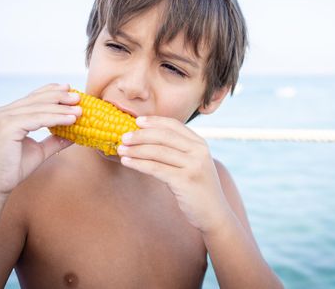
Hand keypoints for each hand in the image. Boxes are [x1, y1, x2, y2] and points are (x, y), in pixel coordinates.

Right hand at [0, 83, 81, 194]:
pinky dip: (56, 118)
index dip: (51, 91)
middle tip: (78, 97)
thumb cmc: (13, 168)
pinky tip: (71, 120)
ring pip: (39, 108)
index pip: (32, 97)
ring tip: (80, 111)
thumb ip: (54, 140)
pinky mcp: (7, 127)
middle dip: (60, 96)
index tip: (69, 88)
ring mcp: (3, 118)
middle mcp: (3, 112)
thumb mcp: (39, 150)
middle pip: (37, 99)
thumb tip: (75, 134)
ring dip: (62, 109)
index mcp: (8, 114)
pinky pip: (37, 119)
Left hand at [117, 116, 231, 232]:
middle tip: (123, 137)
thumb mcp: (193, 164)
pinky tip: (126, 162)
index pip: (174, 125)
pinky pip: (156, 168)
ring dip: (136, 150)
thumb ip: (179, 151)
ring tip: (120, 149)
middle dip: (141, 135)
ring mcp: (193, 165)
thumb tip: (147, 138)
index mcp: (200, 144)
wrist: (214, 214)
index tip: (137, 121)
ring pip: (158, 152)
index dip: (154, 121)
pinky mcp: (185, 181)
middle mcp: (198, 151)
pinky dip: (138, 164)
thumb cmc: (198, 189)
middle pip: (164, 136)